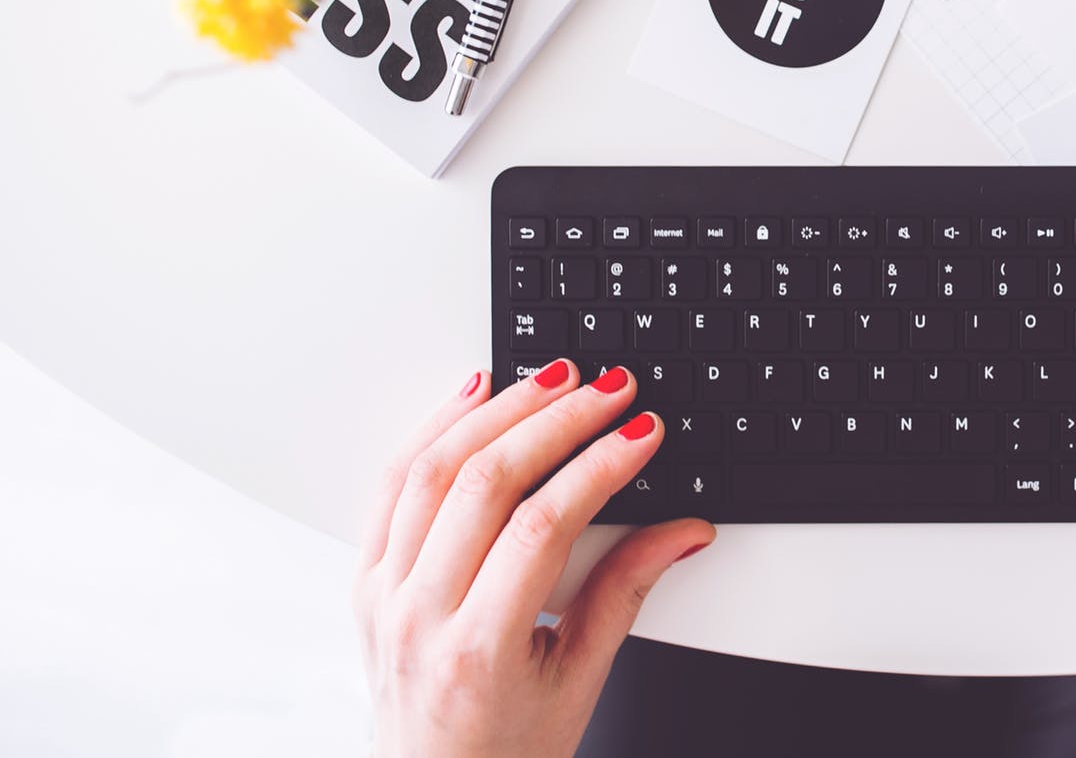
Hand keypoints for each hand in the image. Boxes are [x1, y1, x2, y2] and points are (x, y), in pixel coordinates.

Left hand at [354, 359, 712, 757]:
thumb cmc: (505, 753)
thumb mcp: (580, 681)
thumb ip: (626, 592)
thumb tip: (682, 530)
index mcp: (477, 650)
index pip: (542, 527)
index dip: (599, 467)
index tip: (640, 432)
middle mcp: (418, 616)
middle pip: (484, 483)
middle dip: (556, 421)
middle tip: (608, 392)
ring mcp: (383, 595)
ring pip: (430, 471)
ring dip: (496, 412)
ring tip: (551, 381)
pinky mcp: (367, 580)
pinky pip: (390, 485)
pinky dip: (433, 430)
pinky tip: (472, 397)